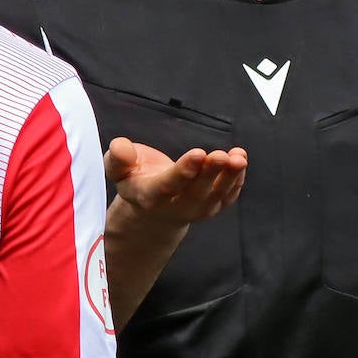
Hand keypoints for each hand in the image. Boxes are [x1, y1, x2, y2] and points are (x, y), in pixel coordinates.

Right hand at [105, 137, 246, 225]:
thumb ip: (117, 158)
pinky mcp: (212, 207)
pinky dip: (236, 179)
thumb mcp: (117, 169)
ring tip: (238, 156)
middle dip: (210, 173)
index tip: (198, 153)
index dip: (184, 171)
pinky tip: (240, 159)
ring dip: (229, 176)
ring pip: (216, 196)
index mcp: (150, 196)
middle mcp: (175, 207)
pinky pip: (228, 196)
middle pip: (196, 192)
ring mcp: (197, 210)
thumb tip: (121, 147)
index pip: (169, 185)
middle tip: (221, 155)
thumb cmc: (134, 179)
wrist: (152, 208)